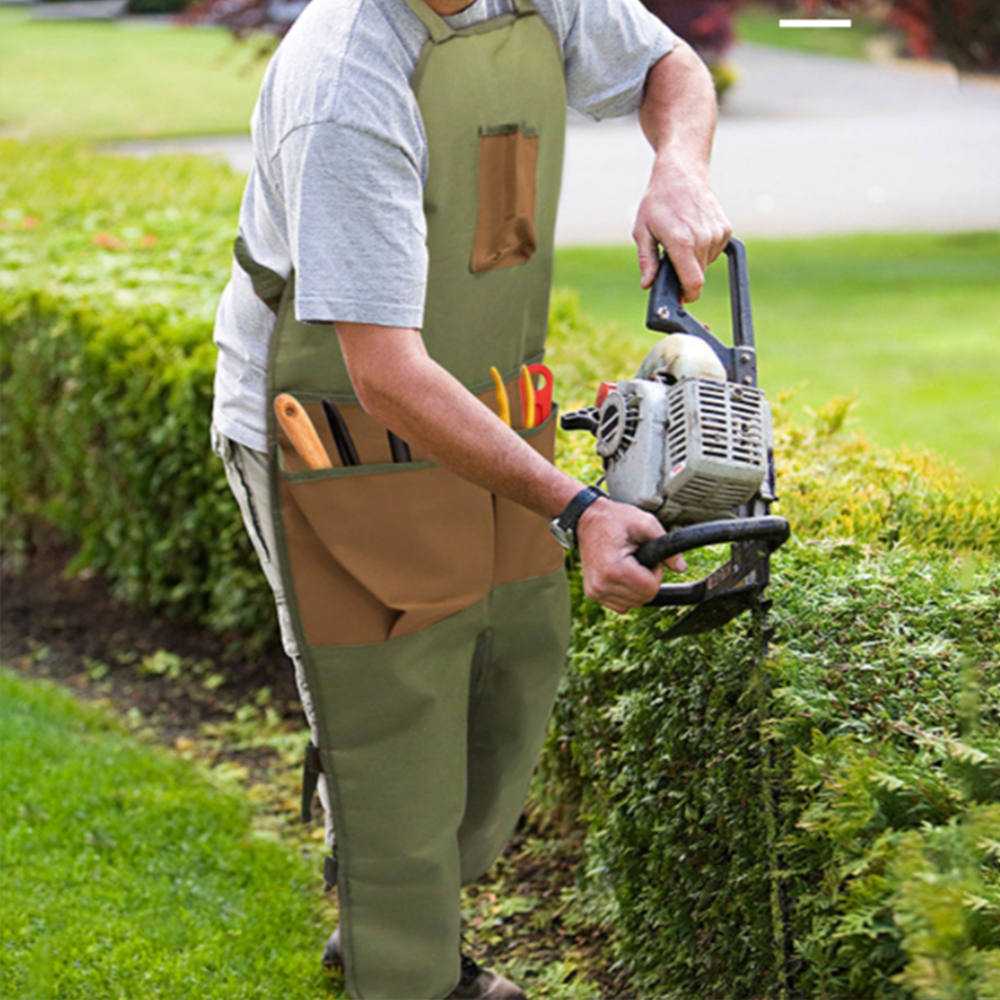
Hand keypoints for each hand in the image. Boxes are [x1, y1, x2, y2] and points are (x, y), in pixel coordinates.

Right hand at [576, 498, 686, 613]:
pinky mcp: (592, 593)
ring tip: (630, 565)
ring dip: (638, 587)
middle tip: (639, 560)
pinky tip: (622, 575)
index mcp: (614, 569)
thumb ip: (667, 547)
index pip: (650, 589)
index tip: (648, 558)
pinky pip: (621, 605)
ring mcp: (595, 591)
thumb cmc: (614, 519)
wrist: (586, 520)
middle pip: (643, 599)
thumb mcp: (645, 524)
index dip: (656, 573)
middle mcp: (601, 584)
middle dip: (648, 581)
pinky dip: (627, 593)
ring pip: (633, 604)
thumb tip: (681, 567)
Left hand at [633, 153, 731, 300]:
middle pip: (699, 276)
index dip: (688, 295)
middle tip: (671, 260)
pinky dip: (703, 250)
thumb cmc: (658, 201)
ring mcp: (716, 233)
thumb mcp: (642, 231)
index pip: (694, 283)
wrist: (681, 172)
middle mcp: (703, 239)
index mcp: (681, 242)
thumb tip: (647, 284)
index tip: (682, 298)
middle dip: (685, 276)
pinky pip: (714, 252)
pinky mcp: (725, 229)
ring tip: (680, 239)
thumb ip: (647, 261)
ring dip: (693, 261)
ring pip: (706, 264)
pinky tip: (692, 233)